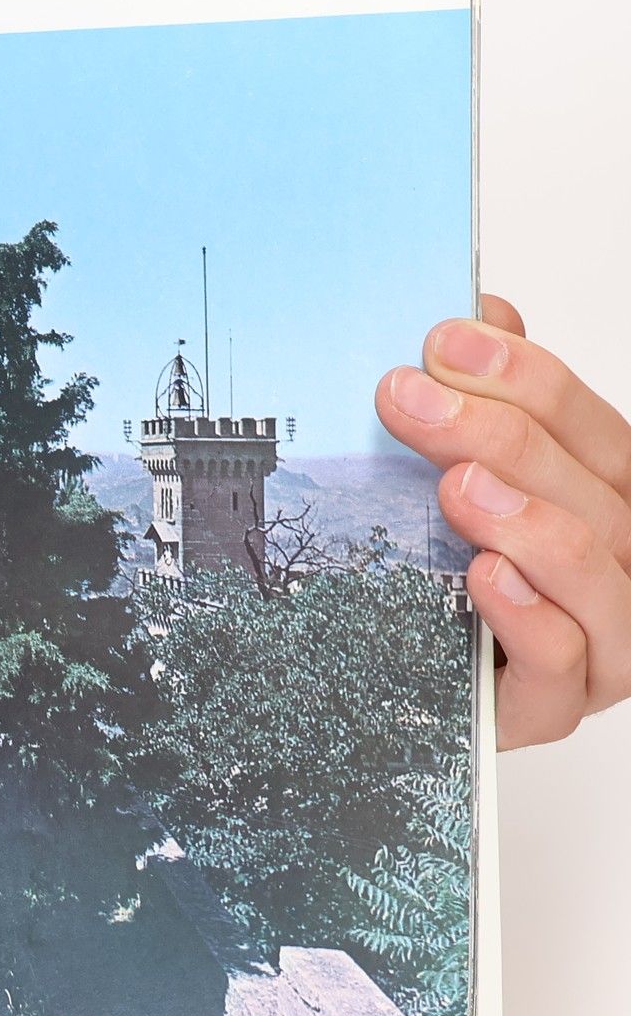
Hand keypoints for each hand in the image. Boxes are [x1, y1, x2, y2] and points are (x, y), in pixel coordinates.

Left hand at [377, 294, 630, 749]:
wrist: (407, 687)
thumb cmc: (445, 579)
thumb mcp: (454, 478)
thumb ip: (478, 401)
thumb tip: (481, 311)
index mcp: (609, 500)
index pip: (589, 426)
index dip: (525, 376)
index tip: (444, 339)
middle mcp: (623, 566)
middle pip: (591, 491)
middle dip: (500, 435)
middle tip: (410, 399)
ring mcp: (602, 641)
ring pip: (595, 574)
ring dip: (527, 520)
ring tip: (456, 484)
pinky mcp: (554, 705)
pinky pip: (562, 664)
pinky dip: (527, 617)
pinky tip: (483, 578)